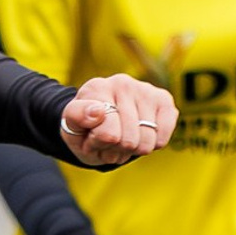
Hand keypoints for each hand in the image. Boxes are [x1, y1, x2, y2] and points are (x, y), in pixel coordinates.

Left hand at [61, 73, 175, 167]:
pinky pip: (162, 137)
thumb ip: (76, 116)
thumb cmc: (86, 127)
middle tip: (108, 141)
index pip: (108, 134)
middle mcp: (122, 83)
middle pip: (129, 141)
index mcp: (97, 88)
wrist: (102, 122)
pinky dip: (152, 145)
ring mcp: (145, 89)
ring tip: (123, 139)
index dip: (99, 145)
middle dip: (117, 149)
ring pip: (147, 142)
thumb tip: (98, 111)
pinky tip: (142, 135)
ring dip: (133, 150)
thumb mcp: (71, 126)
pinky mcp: (164, 99)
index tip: (91, 137)